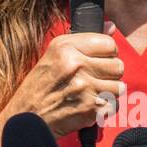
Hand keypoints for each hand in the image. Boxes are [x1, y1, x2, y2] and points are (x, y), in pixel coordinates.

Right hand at [8, 29, 125, 138]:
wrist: (27, 119)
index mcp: (66, 48)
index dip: (107, 53)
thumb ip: (84, 40)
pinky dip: (105, 107)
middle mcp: (76, 65)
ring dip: (109, 91)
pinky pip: (114, 105)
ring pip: (119, 86)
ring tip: (92, 92)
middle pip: (118, 65)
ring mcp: (85, 88)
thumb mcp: (54, 55)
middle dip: (110, 73)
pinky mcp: (90, 109)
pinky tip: (90, 105)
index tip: (100, 60)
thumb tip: (112, 27)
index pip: (109, 44)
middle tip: (96, 78)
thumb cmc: (40, 86)